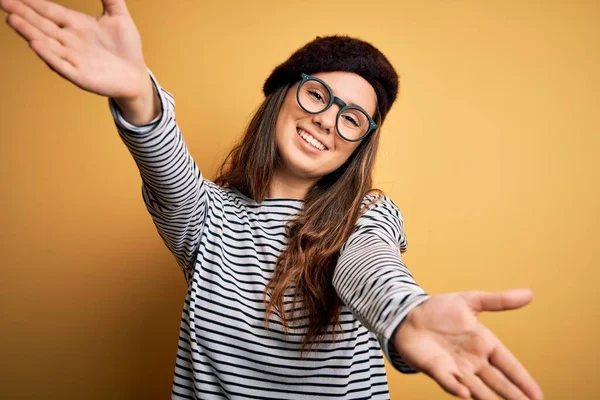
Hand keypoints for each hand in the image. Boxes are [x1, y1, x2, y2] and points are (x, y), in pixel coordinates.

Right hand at [1, 0, 147, 99]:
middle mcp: (69, 41)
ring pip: (47, 43)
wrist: (136, 76)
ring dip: (30, 32)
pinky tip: (36, 45)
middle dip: (23, 14)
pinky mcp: (80, 76)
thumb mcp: (119, 17)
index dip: (32, 2)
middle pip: (42, 24)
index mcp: (76, 24)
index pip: (49, 10)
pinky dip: (49, 56)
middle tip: (4, 2)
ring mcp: (73, 58)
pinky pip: (62, 65)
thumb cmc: (127, 48)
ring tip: (12, 19)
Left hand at [393, 289, 543, 399]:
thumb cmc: (439, 310)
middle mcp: (474, 360)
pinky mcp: (436, 369)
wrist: (408, 315)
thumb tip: (529, 293)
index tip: (538, 396)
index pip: (509, 364)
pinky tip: (466, 395)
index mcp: (484, 344)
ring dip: (489, 398)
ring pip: (477, 387)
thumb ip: (498, 301)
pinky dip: (456, 388)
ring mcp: (456, 367)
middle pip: (498, 382)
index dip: (523, 380)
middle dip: (513, 395)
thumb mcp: (470, 301)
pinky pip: (448, 381)